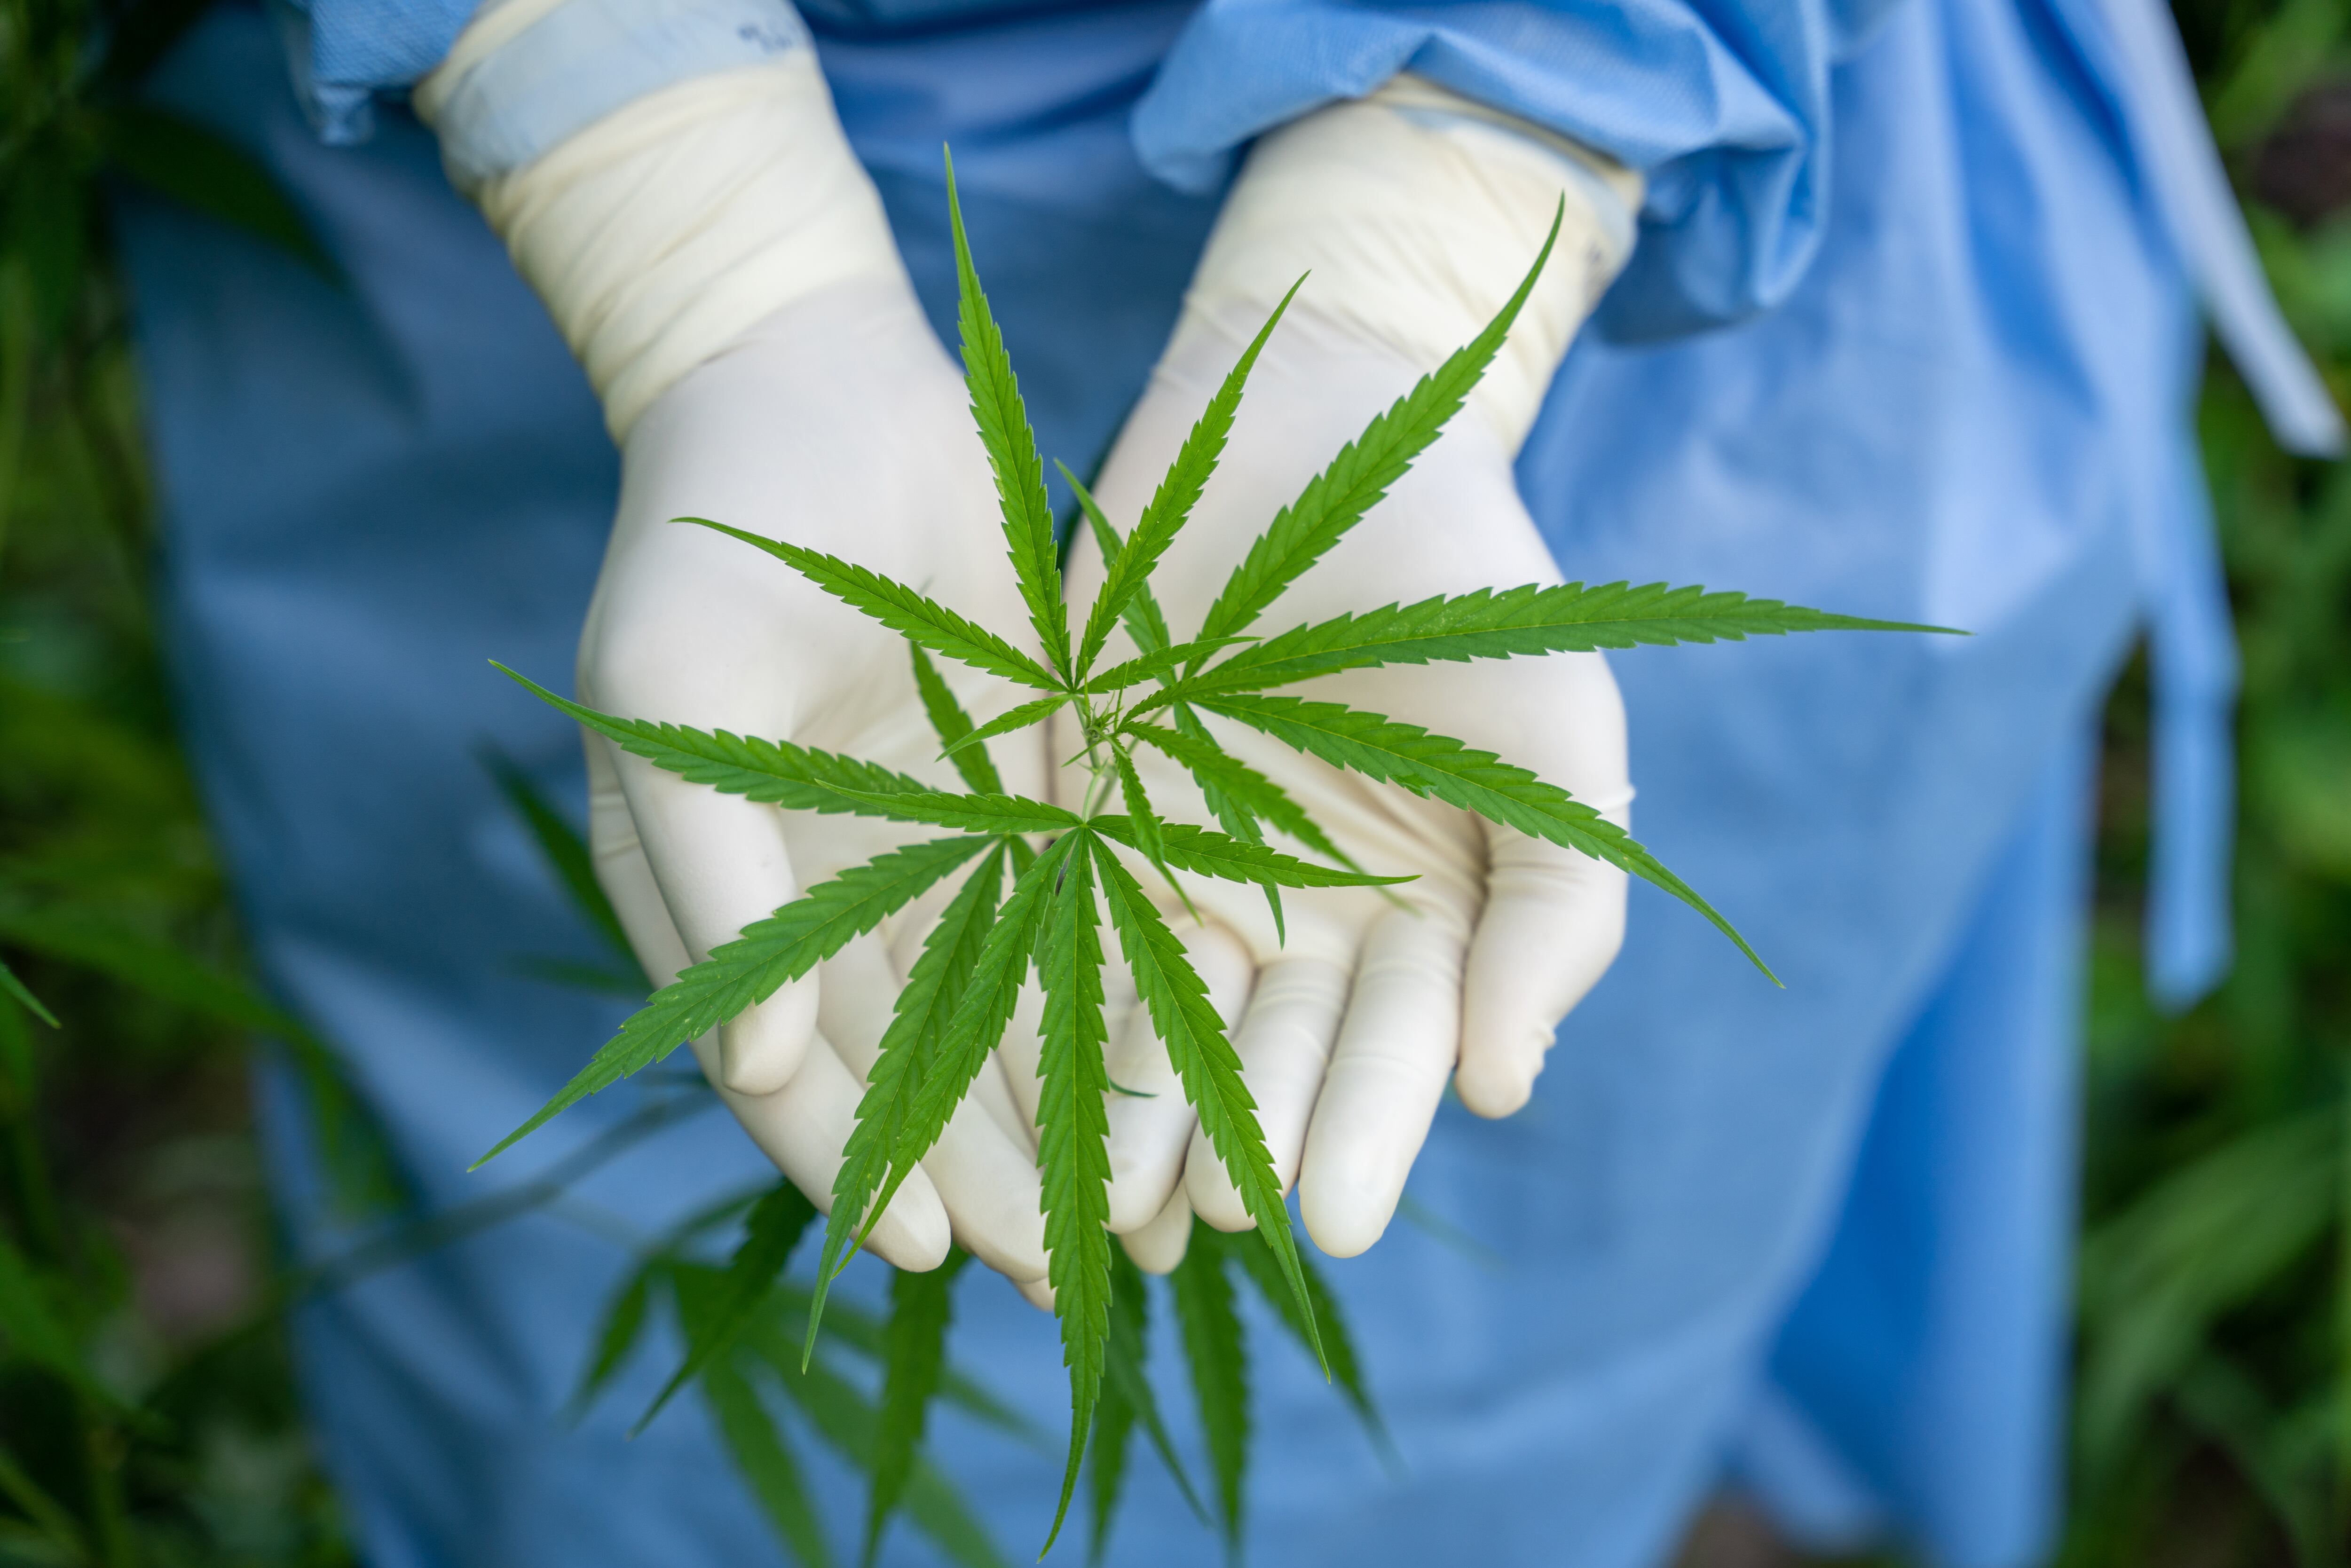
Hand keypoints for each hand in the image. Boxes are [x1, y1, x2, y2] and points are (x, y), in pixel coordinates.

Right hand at [577, 279, 1052, 1286]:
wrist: (811, 388)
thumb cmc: (712, 536)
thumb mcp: (677, 696)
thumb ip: (713, 878)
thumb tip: (755, 1066)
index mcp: (722, 893)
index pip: (785, 1061)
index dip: (849, 1159)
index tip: (922, 1249)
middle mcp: (828, 891)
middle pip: (909, 1061)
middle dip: (978, 1167)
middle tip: (1060, 1273)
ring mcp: (931, 843)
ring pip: (1000, 1010)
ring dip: (1056, 1112)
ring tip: (1126, 1218)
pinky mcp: (1022, 788)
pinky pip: (1071, 913)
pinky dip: (1109, 996)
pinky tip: (1169, 1072)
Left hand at [1054, 302, 1631, 1264]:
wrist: (1324, 426)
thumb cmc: (1461, 580)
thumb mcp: (1548, 735)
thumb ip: (1554, 911)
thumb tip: (1502, 1087)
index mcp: (1415, 916)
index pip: (1391, 1045)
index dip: (1367, 1128)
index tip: (1336, 1219)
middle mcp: (1295, 918)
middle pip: (1265, 1051)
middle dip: (1237, 1138)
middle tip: (1205, 1219)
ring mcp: (1181, 871)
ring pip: (1154, 1016)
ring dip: (1129, 1109)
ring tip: (1108, 1201)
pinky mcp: (1078, 816)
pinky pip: (1053, 926)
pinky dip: (1039, 1007)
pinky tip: (1018, 1086)